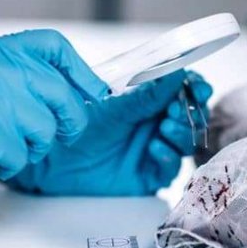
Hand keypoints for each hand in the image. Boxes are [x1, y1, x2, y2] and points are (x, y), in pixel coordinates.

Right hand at [0, 30, 107, 205]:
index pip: (53, 46)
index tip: (93, 91)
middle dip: (69, 121)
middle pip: (61, 94)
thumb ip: (21, 77)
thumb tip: (73, 92)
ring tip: (0, 143)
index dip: (81, 71)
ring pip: (46, 130)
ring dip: (30, 146)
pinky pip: (21, 156)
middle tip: (63, 133)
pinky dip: (7, 165)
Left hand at [7, 70, 212, 195]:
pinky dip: (167, 157)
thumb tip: (176, 72)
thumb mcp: (112, 104)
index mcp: (149, 97)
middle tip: (176, 109)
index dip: (195, 86)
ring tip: (164, 127)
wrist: (49, 158)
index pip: (184, 88)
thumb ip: (146, 92)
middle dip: (190, 111)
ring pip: (185, 141)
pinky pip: (170, 168)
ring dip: (180, 131)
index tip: (197, 86)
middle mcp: (155, 121)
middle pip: (192, 115)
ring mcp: (154, 148)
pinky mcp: (148, 174)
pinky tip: (153, 149)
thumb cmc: (74, 123)